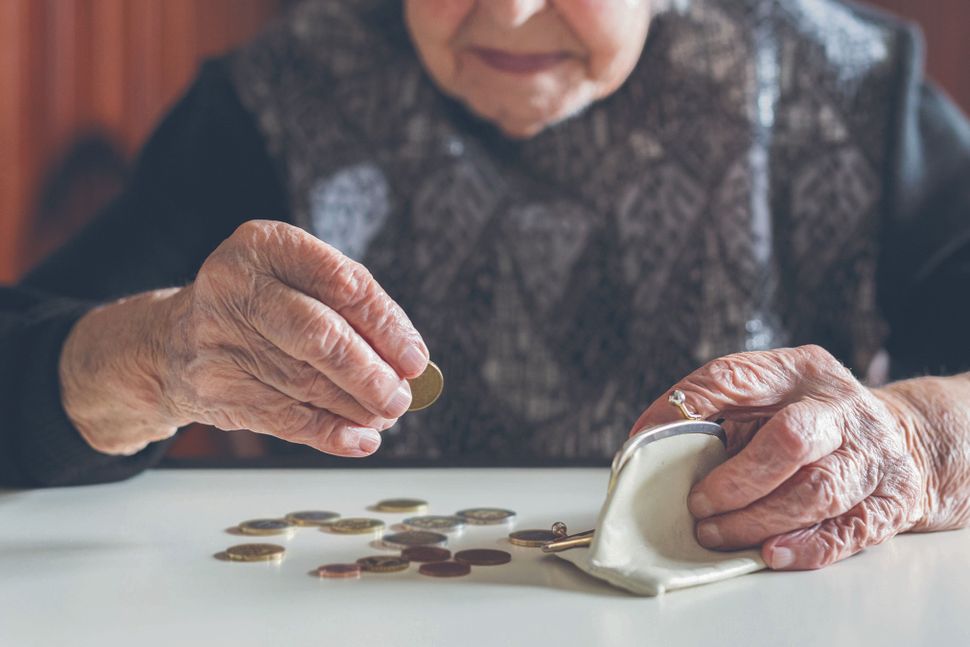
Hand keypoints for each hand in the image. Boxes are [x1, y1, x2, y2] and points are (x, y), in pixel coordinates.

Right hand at [61, 220, 427, 456]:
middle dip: (370, 373)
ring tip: (385, 414)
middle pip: (319, 336)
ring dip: (356, 407)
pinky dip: (330, 433)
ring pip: (305, 383)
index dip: (386, 325)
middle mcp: (234, 286)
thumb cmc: (260, 304)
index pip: (341, 283)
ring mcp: (217, 339)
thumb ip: (350, 308)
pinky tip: (359, 438)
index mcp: (264, 245)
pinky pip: (285, 418)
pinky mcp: (214, 388)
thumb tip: (407, 361)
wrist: (173, 341)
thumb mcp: (296, 280)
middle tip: (401, 397)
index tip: (415, 358)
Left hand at [629, 345, 927, 569]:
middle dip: (735, 480)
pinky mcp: (890, 499)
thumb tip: (649, 445)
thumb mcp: (770, 396)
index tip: (645, 439)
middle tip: (697, 504)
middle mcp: (840, 407)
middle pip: (790, 439)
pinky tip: (768, 552)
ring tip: (715, 533)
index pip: (735, 376)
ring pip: (817, 491)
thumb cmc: (810, 419)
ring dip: (757, 519)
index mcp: (798, 371)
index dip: (686, 407)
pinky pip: (847, 530)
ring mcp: (871, 453)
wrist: (903, 438)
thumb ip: (720, 412)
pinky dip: (804, 547)